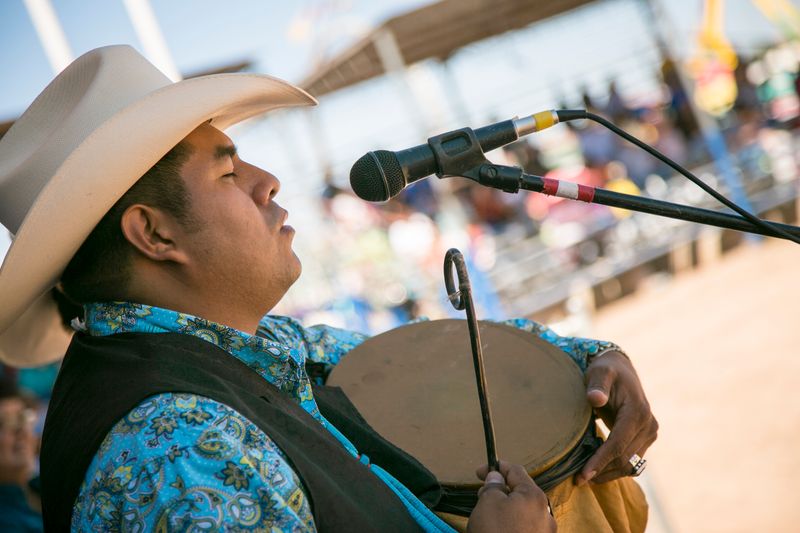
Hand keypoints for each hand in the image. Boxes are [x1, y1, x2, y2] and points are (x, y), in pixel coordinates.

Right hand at [467, 460, 555, 532]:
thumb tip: (497, 478)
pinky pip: (525, 527)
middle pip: (521, 492)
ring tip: (488, 515)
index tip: (479, 471)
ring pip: (523, 511)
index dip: (496, 467)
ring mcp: (545, 532)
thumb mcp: (487, 503)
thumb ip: (493, 486)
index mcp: (534, 496)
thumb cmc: (496, 532)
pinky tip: (499, 529)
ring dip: (506, 508)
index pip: (516, 471)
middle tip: (481, 495)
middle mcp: (545, 512)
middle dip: (501, 490)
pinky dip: (512, 523)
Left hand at [576, 351, 657, 484]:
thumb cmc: (605, 371)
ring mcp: (650, 433)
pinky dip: (615, 468)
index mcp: (638, 412)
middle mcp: (648, 425)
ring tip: (585, 479)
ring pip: (630, 464)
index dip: (600, 461)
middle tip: (578, 481)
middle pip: (624, 459)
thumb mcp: (599, 373)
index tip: (582, 475)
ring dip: (609, 474)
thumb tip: (596, 399)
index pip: (618, 444)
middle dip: (601, 471)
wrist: (620, 369)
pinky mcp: (646, 438)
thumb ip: (597, 385)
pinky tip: (597, 470)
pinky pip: (632, 460)